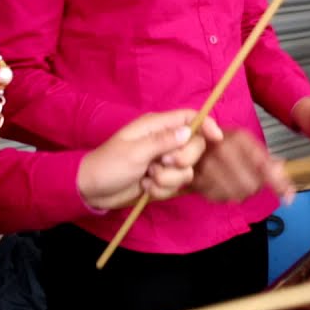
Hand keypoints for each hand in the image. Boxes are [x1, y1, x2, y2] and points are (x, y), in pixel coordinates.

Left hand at [77, 110, 221, 210]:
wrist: (92, 191)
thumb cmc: (109, 165)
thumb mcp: (134, 152)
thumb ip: (163, 141)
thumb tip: (189, 131)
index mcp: (156, 126)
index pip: (189, 118)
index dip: (206, 125)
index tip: (216, 139)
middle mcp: (164, 142)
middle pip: (194, 146)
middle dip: (182, 160)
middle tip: (160, 164)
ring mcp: (164, 162)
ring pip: (186, 170)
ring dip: (167, 179)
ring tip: (147, 177)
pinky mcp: (163, 180)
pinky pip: (176, 186)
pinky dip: (162, 190)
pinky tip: (146, 187)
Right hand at [191, 129, 292, 203]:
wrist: (189, 140)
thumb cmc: (222, 143)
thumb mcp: (246, 145)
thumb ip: (268, 162)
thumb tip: (286, 184)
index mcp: (240, 138)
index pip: (265, 166)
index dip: (279, 183)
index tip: (289, 197)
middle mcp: (223, 149)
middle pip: (252, 186)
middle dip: (254, 187)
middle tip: (248, 181)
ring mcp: (207, 164)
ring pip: (236, 195)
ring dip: (238, 193)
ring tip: (232, 182)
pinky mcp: (195, 178)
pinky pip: (218, 198)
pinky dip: (221, 195)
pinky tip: (219, 185)